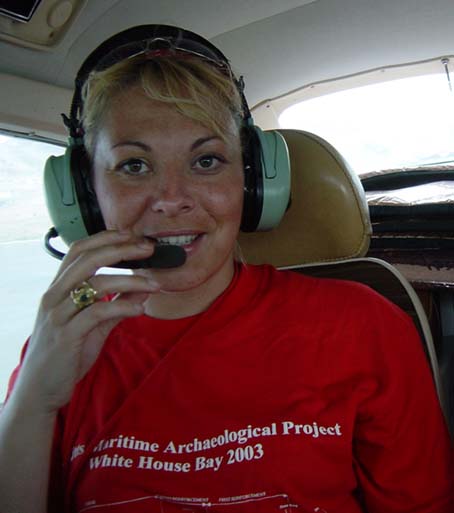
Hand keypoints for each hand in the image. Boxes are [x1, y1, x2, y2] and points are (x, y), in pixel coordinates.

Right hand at [11, 230, 158, 413]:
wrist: (40, 388)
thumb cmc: (66, 352)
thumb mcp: (94, 325)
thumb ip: (116, 305)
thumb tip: (143, 289)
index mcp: (58, 288)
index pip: (79, 250)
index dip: (106, 238)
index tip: (132, 235)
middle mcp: (54, 296)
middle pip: (88, 259)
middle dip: (121, 249)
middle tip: (148, 249)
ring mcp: (58, 314)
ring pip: (96, 284)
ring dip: (131, 281)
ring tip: (154, 285)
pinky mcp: (66, 335)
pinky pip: (98, 312)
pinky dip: (123, 307)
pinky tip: (141, 309)